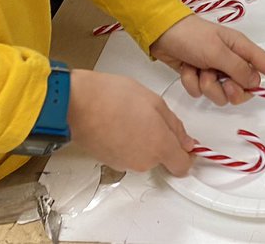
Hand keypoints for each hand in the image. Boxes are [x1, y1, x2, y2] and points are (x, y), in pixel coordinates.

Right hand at [67, 69, 196, 174]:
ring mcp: (125, 164)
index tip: (186, 143)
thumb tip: (186, 141)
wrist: (78, 103)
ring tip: (132, 116)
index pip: (182, 166)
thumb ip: (175, 126)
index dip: (186, 154)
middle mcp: (143, 161)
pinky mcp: (110, 162)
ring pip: (144, 156)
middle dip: (162, 140)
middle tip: (152, 116)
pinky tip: (120, 123)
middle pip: (163, 158)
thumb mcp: (155, 102)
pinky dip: (127, 143)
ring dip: (143, 140)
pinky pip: (127, 155)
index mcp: (159, 146)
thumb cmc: (113, 97)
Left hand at [150, 14, 264, 105]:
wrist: (162, 33)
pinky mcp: (201, 76)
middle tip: (218, 80)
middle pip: (244, 88)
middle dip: (230, 90)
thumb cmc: (192, 36)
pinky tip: (187, 69)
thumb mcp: (217, 51)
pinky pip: (203, 92)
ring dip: (207, 85)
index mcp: (242, 49)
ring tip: (198, 70)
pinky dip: (193, 83)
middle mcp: (232, 60)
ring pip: (221, 93)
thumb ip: (238, 69)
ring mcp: (216, 69)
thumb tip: (255, 83)